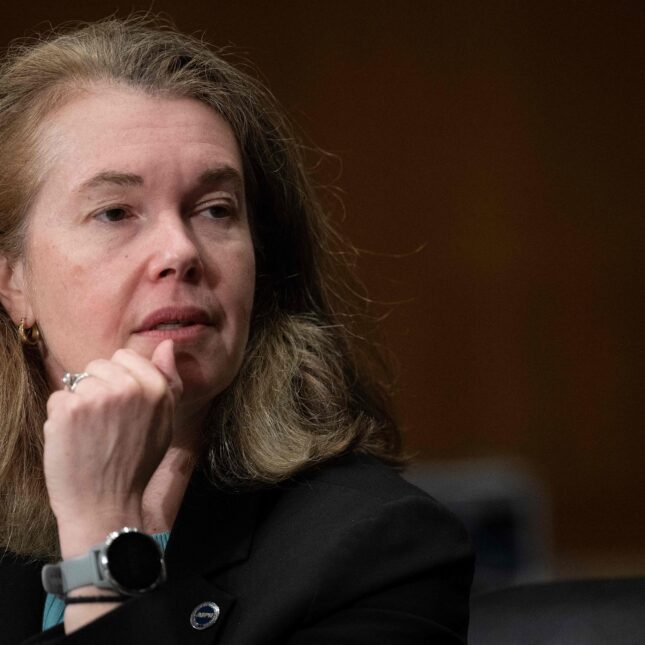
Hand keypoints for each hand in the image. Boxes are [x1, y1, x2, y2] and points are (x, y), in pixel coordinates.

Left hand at [43, 339, 182, 556]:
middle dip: (98, 388)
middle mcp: (129, 388)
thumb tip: (167, 344)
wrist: (106, 505)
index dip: (119, 380)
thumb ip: (169, 380)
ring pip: (77, 382)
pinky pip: (58, 397)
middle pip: (99, 366)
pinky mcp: (68, 410)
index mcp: (157, 389)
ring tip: (90, 433)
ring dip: (79, 403)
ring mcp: (97, 397)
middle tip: (105, 424)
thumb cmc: (136, 463)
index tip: (121, 408)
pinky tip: (74, 439)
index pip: (125, 357)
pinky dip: (60, 417)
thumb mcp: (165, 421)